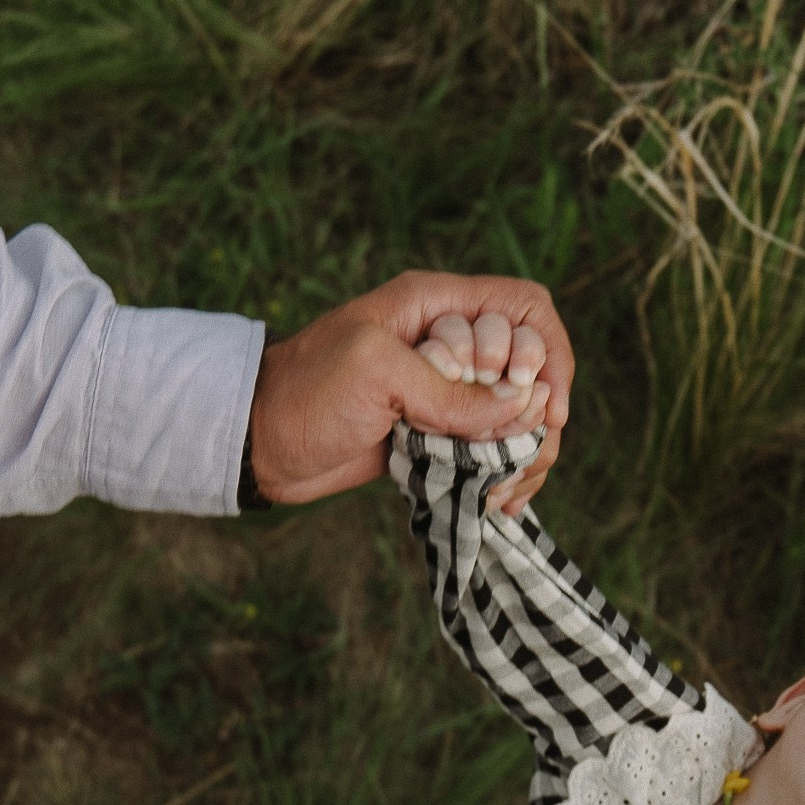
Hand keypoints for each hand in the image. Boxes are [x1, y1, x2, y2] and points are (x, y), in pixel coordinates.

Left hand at [248, 271, 575, 508]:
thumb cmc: (306, 392)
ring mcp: (446, 389)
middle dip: (537, 404)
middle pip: (532, 360)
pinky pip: (495, 445)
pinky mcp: (439, 432)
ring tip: (512, 485)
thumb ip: (449, 392)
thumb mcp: (376, 375)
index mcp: (435, 304)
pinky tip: (503, 499)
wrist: (261, 443)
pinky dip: (508, 472)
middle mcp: (449, 341)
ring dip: (529, 446)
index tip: (533, 396)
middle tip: (514, 442)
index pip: (522, 306)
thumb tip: (522, 411)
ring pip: (520, 409)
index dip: (543, 348)